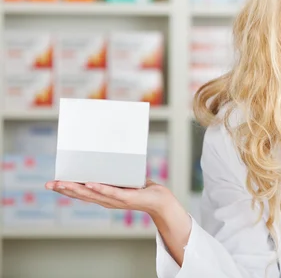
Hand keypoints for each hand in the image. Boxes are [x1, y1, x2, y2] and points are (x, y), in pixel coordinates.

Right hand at [44, 179, 172, 216]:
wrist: (159, 201)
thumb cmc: (142, 189)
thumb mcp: (123, 178)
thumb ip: (113, 170)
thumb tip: (104, 151)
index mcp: (103, 196)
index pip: (81, 193)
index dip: (66, 189)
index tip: (52, 184)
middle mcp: (106, 200)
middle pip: (81, 195)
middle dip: (65, 189)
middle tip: (49, 184)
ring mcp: (115, 200)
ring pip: (93, 194)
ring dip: (77, 189)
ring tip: (63, 183)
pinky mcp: (126, 198)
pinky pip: (111, 192)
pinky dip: (100, 188)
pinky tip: (90, 184)